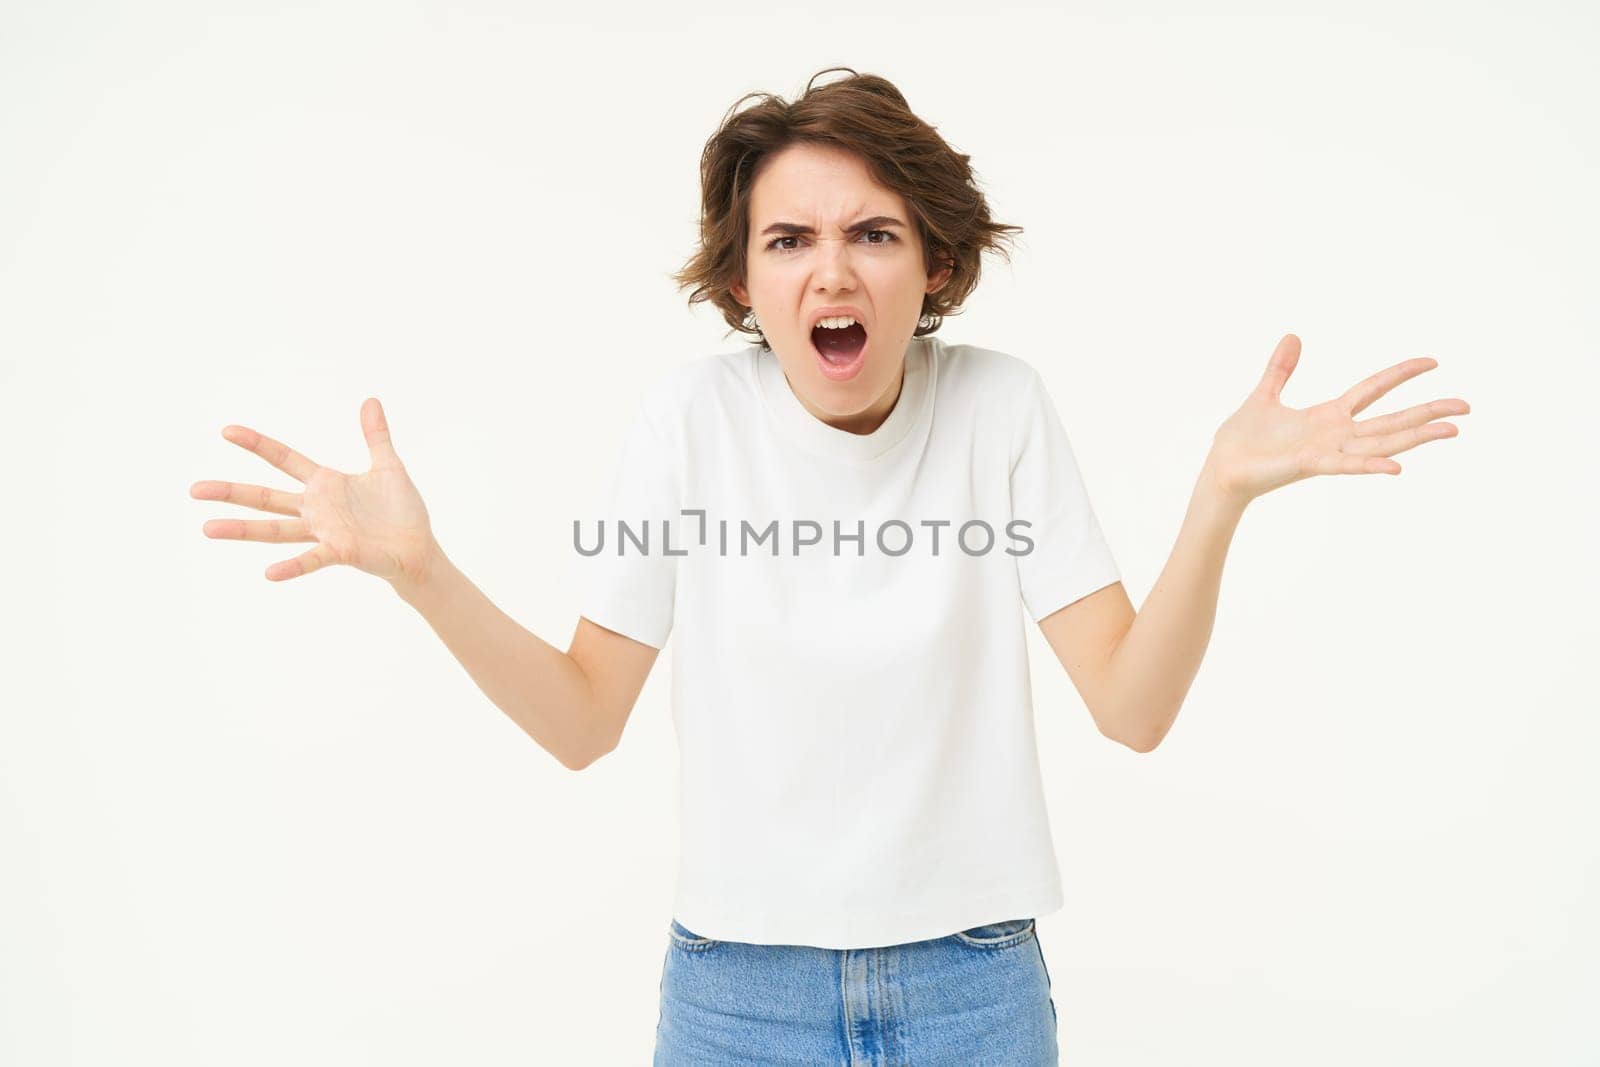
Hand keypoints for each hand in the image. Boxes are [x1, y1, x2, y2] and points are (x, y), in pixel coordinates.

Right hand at [190, 397, 438, 584]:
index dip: (257, 444)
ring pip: (276, 530)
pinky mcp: (340, 552)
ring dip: (243, 529)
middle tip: (194, 489)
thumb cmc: (401, 511)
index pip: (284, 459)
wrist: (419, 547)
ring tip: (208, 528)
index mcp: (325, 484)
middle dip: (231, 492)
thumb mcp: (388, 466)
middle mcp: (316, 509)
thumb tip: (371, 400)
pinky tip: (269, 573)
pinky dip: (292, 567)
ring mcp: (325, 532)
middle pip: (266, 497)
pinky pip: (312, 558)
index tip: (227, 430)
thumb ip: (376, 436)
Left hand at [1202, 334, 1468, 506]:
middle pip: (1391, 420)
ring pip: (1381, 442)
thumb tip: (1292, 336)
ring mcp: (1327, 451)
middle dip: (1428, 412)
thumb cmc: (1242, 441)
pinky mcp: (1310, 465)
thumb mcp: (1265, 395)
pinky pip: (1347, 465)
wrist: (1222, 470)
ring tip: (1452, 430)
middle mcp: (1335, 435)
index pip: (1374, 389)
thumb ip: (1281, 369)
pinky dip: (1371, 465)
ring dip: (1416, 437)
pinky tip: (1398, 466)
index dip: (1401, 374)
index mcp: (1327, 417)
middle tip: (1467, 407)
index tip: (1433, 361)